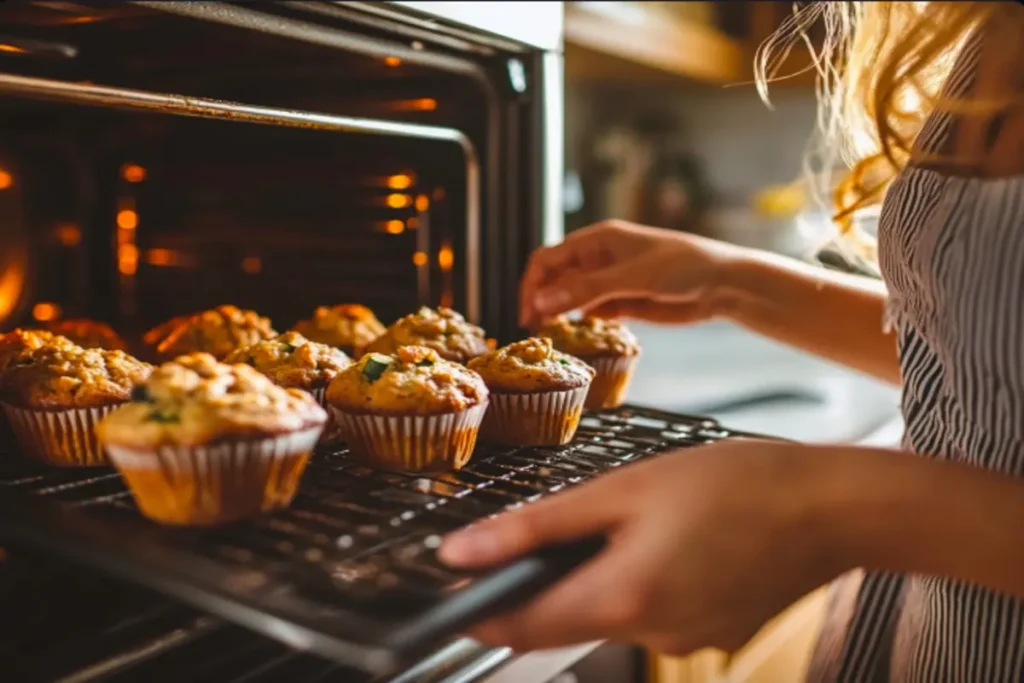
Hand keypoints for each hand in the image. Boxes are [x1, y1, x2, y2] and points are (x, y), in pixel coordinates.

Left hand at [439, 440, 843, 654]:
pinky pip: (654, 613)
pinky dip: (641, 582)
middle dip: (543, 584)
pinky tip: (672, 540)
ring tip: (630, 520)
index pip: (518, 627)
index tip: (454, 592)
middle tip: (548, 532)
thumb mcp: (624, 490)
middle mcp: (651, 636)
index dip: (478, 612)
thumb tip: (465, 551)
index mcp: (623, 598)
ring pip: (610, 613)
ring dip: (598, 577)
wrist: (830, 506)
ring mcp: (685, 642)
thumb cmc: (737, 484)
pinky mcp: (711, 635)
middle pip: (564, 621)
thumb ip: (538, 527)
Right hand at [519, 220, 748, 328]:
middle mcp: (598, 259)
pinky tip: (580, 337)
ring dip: (560, 315)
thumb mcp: (631, 277)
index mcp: (597, 240)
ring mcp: (610, 281)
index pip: (549, 259)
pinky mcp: (623, 302)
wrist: (721, 285)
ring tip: (552, 337)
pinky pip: (592, 312)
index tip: (528, 312)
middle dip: (542, 302)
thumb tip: (542, 301)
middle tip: (534, 331)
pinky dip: (582, 324)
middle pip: (556, 279)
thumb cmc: (682, 266)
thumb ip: (586, 289)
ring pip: (572, 298)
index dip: (533, 284)